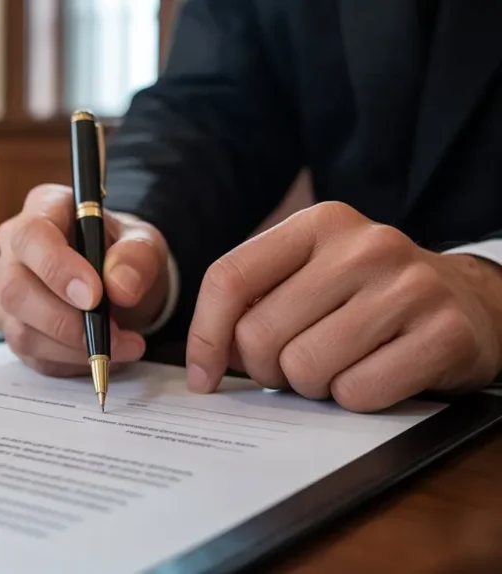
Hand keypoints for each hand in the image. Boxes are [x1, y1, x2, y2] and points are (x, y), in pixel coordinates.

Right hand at [0, 184, 169, 375]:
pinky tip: (102, 350)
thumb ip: (138, 256)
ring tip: (122, 343)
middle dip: (64, 319)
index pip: (31, 236)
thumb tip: (121, 287)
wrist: (118, 282)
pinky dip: (71, 361)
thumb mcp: (143, 243)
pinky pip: (32, 354)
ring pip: (21, 329)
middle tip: (112, 331)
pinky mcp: (15, 328)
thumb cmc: (122, 253)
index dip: (57, 268)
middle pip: (15, 288)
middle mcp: (13, 250)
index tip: (95, 296)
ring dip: (74, 345)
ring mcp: (8, 292)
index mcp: (42, 210)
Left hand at [186, 201, 501, 411]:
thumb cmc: (366, 297)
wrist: (467, 302)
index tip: (203, 377)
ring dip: (312, 386)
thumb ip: (254, 301)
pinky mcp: (443, 333)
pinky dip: (354, 398)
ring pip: (306, 368)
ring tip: (338, 366)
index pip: (229, 278)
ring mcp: (409, 287)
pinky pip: (357, 392)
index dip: (205, 336)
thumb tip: (204, 362)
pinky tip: (375, 374)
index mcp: (318, 224)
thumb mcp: (310, 275)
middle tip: (294, 367)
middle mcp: (365, 245)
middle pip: (261, 334)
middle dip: (267, 369)